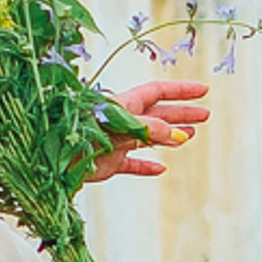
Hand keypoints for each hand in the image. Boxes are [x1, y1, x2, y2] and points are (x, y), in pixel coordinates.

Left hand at [90, 78, 210, 180]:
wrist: (56, 156)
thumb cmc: (85, 132)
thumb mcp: (123, 125)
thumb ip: (151, 129)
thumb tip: (178, 136)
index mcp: (125, 104)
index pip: (158, 92)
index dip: (181, 91)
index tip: (202, 91)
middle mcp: (122, 120)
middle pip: (158, 114)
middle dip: (182, 113)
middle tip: (204, 115)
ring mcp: (116, 141)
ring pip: (149, 137)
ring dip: (170, 136)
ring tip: (190, 136)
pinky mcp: (109, 162)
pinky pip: (133, 164)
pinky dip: (147, 166)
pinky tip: (160, 169)